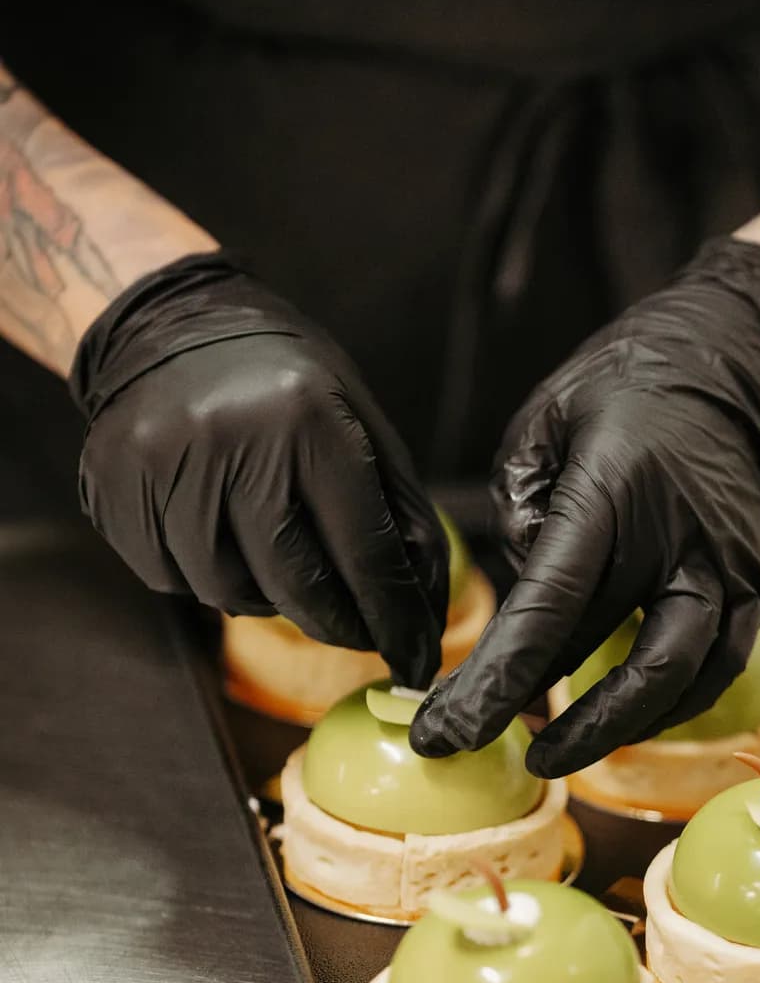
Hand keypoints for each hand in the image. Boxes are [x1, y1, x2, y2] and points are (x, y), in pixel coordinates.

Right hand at [70, 252, 447, 685]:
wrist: (167, 326)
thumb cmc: (280, 381)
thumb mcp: (358, 419)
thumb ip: (397, 511)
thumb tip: (422, 607)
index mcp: (306, 419)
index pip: (363, 550)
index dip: (394, 616)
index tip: (415, 656)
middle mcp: (230, 441)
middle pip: (296, 583)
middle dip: (337, 622)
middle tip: (358, 632)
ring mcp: (162, 467)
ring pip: (229, 592)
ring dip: (265, 597)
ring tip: (276, 558)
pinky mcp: (114, 491)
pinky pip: (172, 580)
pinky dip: (207, 577)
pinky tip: (218, 536)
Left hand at [411, 238, 759, 775]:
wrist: (737, 360)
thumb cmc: (629, 385)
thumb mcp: (544, 419)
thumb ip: (519, 504)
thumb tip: (522, 586)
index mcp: (617, 494)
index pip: (551, 611)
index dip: (498, 682)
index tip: (448, 728)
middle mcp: (682, 540)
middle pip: (622, 662)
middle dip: (552, 724)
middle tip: (481, 751)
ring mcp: (728, 567)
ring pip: (682, 680)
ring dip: (616, 728)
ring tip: (554, 754)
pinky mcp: (755, 583)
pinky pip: (717, 668)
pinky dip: (669, 705)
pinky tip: (621, 722)